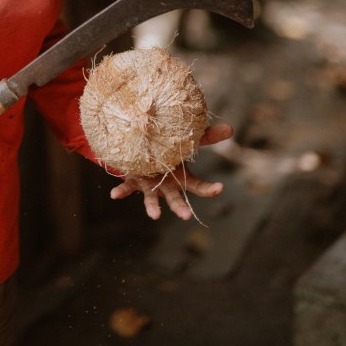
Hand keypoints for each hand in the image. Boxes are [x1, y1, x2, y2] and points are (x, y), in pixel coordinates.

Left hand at [109, 122, 232, 220]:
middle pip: (176, 199)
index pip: (198, 186)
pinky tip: (114, 195)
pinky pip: (127, 188)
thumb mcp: (188, 142)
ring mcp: (150, 186)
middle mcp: (166, 186)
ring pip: (152, 199)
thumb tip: (231, 129)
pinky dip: (121, 191)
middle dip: (180, 208)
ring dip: (153, 207)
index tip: (220, 188)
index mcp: (181, 178)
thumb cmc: (169, 150)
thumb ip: (207, 137)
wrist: (145, 150)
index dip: (210, 189)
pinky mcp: (134, 181)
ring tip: (155, 215)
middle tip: (187, 216)